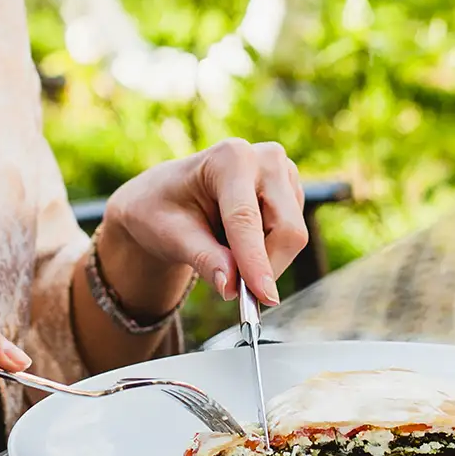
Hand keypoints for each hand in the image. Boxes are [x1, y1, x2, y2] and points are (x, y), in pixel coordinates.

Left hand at [100, 139, 307, 306]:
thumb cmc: (162, 210)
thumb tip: (231, 286)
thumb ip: (204, 259)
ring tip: (224, 252)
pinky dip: (267, 253)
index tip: (263, 297)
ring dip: (264, 261)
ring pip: (292, 237)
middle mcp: (265, 159)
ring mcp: (284, 174)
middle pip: (285, 228)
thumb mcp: (172, 236)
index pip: (247, 218)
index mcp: (230, 158)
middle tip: (238, 294)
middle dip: (265, 268)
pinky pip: (291, 238)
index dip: (255, 261)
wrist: (165, 198)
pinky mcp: (292, 192)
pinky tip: (238, 241)